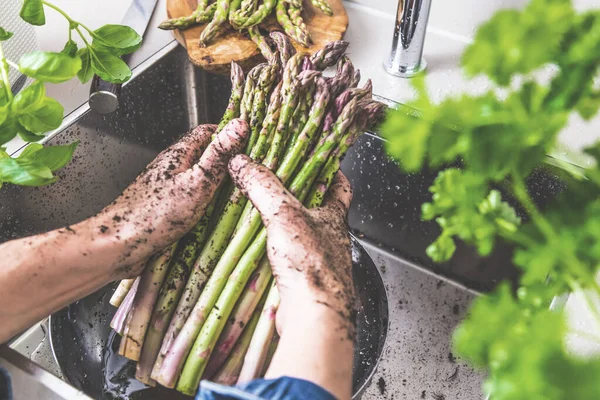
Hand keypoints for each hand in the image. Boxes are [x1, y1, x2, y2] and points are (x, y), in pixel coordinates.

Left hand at [94, 119, 247, 276]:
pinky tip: (214, 217)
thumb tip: (239, 125)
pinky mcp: (164, 209)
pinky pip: (191, 200)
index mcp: (178, 154)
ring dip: (217, 185)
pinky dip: (206, 204)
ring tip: (236, 195)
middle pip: (203, 157)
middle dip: (225, 163)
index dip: (229, 134)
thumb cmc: (154, 215)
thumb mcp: (197, 182)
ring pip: (198, 180)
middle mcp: (171, 168)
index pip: (207, 132)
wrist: (118, 246)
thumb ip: (218, 155)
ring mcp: (166, 189)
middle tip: (248, 173)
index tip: (250, 143)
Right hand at [228, 154, 354, 337]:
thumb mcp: (284, 214)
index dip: (332, 170)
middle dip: (300, 196)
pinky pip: (289, 258)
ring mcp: (319, 261)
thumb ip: (263, 186)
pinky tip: (258, 248)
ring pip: (303, 234)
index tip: (319, 159)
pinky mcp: (304, 281)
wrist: (315, 317)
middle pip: (319, 209)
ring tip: (262, 211)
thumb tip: (242, 163)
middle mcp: (330, 238)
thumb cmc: (312, 265)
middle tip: (279, 183)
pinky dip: (275, 249)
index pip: (341, 186)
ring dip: (285, 223)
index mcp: (334, 217)